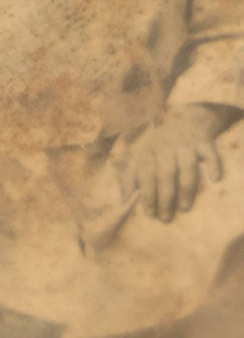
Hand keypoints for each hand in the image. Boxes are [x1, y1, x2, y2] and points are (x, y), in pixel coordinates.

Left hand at [117, 104, 225, 222]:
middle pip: (165, 174)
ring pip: (186, 167)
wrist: (186, 118)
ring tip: (184, 208)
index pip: (145, 174)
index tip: (148, 213)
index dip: (146, 193)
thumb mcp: (141, 156)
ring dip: (185, 187)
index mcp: (149, 152)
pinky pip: (210, 153)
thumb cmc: (160, 146)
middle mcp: (166, 148)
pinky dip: (214, 165)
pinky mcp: (204, 141)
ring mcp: (186, 145)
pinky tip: (215, 179)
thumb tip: (123, 199)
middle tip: (165, 218)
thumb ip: (130, 176)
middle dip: (164, 197)